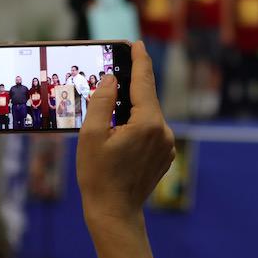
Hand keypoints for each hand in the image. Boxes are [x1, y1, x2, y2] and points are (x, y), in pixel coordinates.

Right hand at [78, 42, 174, 226]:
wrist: (115, 212)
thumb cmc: (98, 176)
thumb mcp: (91, 136)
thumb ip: (101, 102)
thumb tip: (111, 80)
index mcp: (147, 123)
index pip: (144, 82)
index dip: (140, 61)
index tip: (137, 44)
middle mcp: (163, 131)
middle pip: (146, 99)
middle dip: (130, 87)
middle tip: (113, 73)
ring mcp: (166, 144)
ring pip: (148, 115)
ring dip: (131, 110)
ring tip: (108, 115)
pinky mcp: (165, 155)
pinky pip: (150, 130)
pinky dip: (137, 125)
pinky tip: (119, 134)